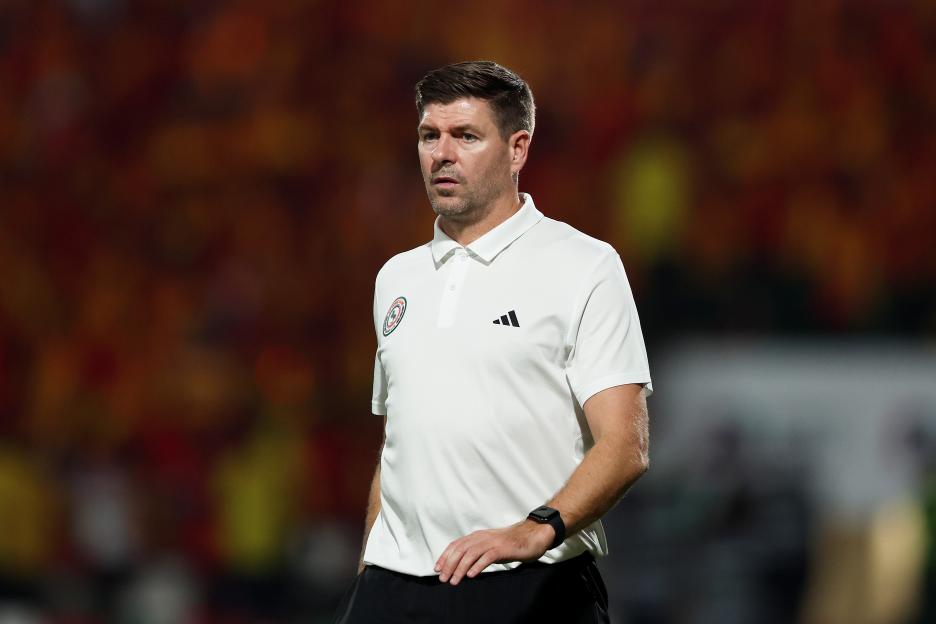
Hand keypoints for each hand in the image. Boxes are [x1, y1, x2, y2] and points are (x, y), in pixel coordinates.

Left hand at [434, 520, 554, 584]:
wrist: (531, 536)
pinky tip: (471, 575)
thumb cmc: (510, 544)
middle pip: (460, 550)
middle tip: (443, 578)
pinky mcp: (502, 548)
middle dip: (449, 564)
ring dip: (460, 568)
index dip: (445, 556)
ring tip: (454, 580)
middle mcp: (482, 537)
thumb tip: (461, 566)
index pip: (456, 545)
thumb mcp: (489, 547)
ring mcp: (492, 542)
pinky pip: (487, 557)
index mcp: (477, 536)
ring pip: (470, 554)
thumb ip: (477, 553)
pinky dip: (477, 566)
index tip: (437, 569)